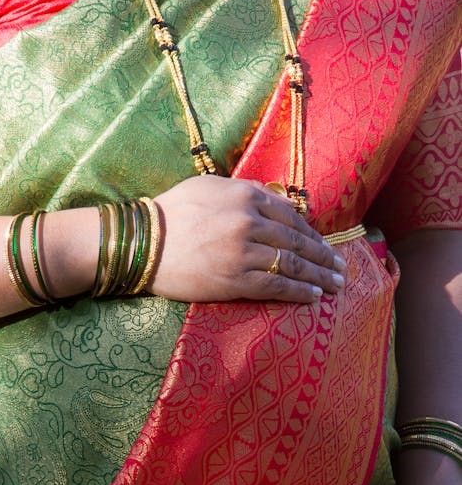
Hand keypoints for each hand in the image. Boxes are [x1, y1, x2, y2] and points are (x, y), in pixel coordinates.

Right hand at [146, 175, 345, 302]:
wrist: (142, 243)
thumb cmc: (173, 212)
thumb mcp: (210, 186)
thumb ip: (249, 190)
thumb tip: (283, 200)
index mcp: (246, 196)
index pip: (291, 216)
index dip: (313, 234)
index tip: (325, 246)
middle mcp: (249, 222)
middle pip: (298, 241)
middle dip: (324, 257)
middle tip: (341, 269)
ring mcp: (244, 252)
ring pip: (292, 265)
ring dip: (319, 277)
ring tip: (336, 285)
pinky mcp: (235, 280)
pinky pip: (276, 287)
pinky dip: (299, 292)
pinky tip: (314, 297)